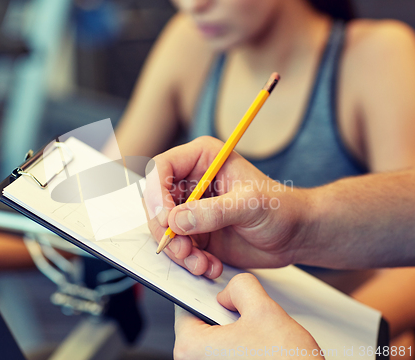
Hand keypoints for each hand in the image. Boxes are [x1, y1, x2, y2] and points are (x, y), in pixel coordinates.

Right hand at [145, 136, 312, 277]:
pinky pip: (177, 247)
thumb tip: (177, 220)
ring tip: (201, 263)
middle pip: (155, 202)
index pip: (161, 169)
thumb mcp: (250, 204)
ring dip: (177, 251)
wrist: (294, 235)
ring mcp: (191, 209)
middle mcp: (191, 182)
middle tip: (182, 249)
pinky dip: (188, 261)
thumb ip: (213, 212)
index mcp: (202, 159)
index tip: (166, 219)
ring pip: (163, 229)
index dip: (156, 194)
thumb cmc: (281, 208)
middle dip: (165, 230)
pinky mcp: (195, 232)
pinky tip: (210, 265)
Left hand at [174, 273, 323, 359]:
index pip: (185, 304)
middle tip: (247, 317)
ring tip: (258, 336)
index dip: (205, 292)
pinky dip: (241, 346)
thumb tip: (232, 288)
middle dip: (225, 313)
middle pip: (202, 321)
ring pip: (217, 337)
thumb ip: (241, 286)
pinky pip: (226, 353)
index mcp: (191, 347)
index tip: (217, 290)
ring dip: (236, 330)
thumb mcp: (264, 310)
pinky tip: (260, 348)